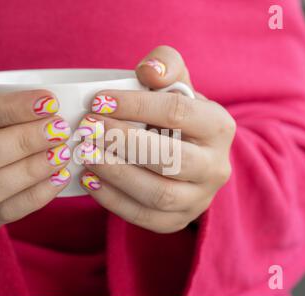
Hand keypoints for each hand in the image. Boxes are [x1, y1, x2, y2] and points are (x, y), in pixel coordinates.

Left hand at [78, 46, 235, 232]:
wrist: (188, 156)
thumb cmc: (175, 117)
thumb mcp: (176, 85)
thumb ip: (166, 65)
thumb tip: (148, 72)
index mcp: (219, 126)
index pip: (177, 113)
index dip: (134, 106)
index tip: (97, 101)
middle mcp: (216, 166)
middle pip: (169, 158)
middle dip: (121, 142)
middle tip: (87, 128)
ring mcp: (199, 198)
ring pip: (159, 194)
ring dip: (116, 173)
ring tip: (85, 154)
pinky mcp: (178, 220)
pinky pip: (146, 217)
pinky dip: (113, 201)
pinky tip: (90, 180)